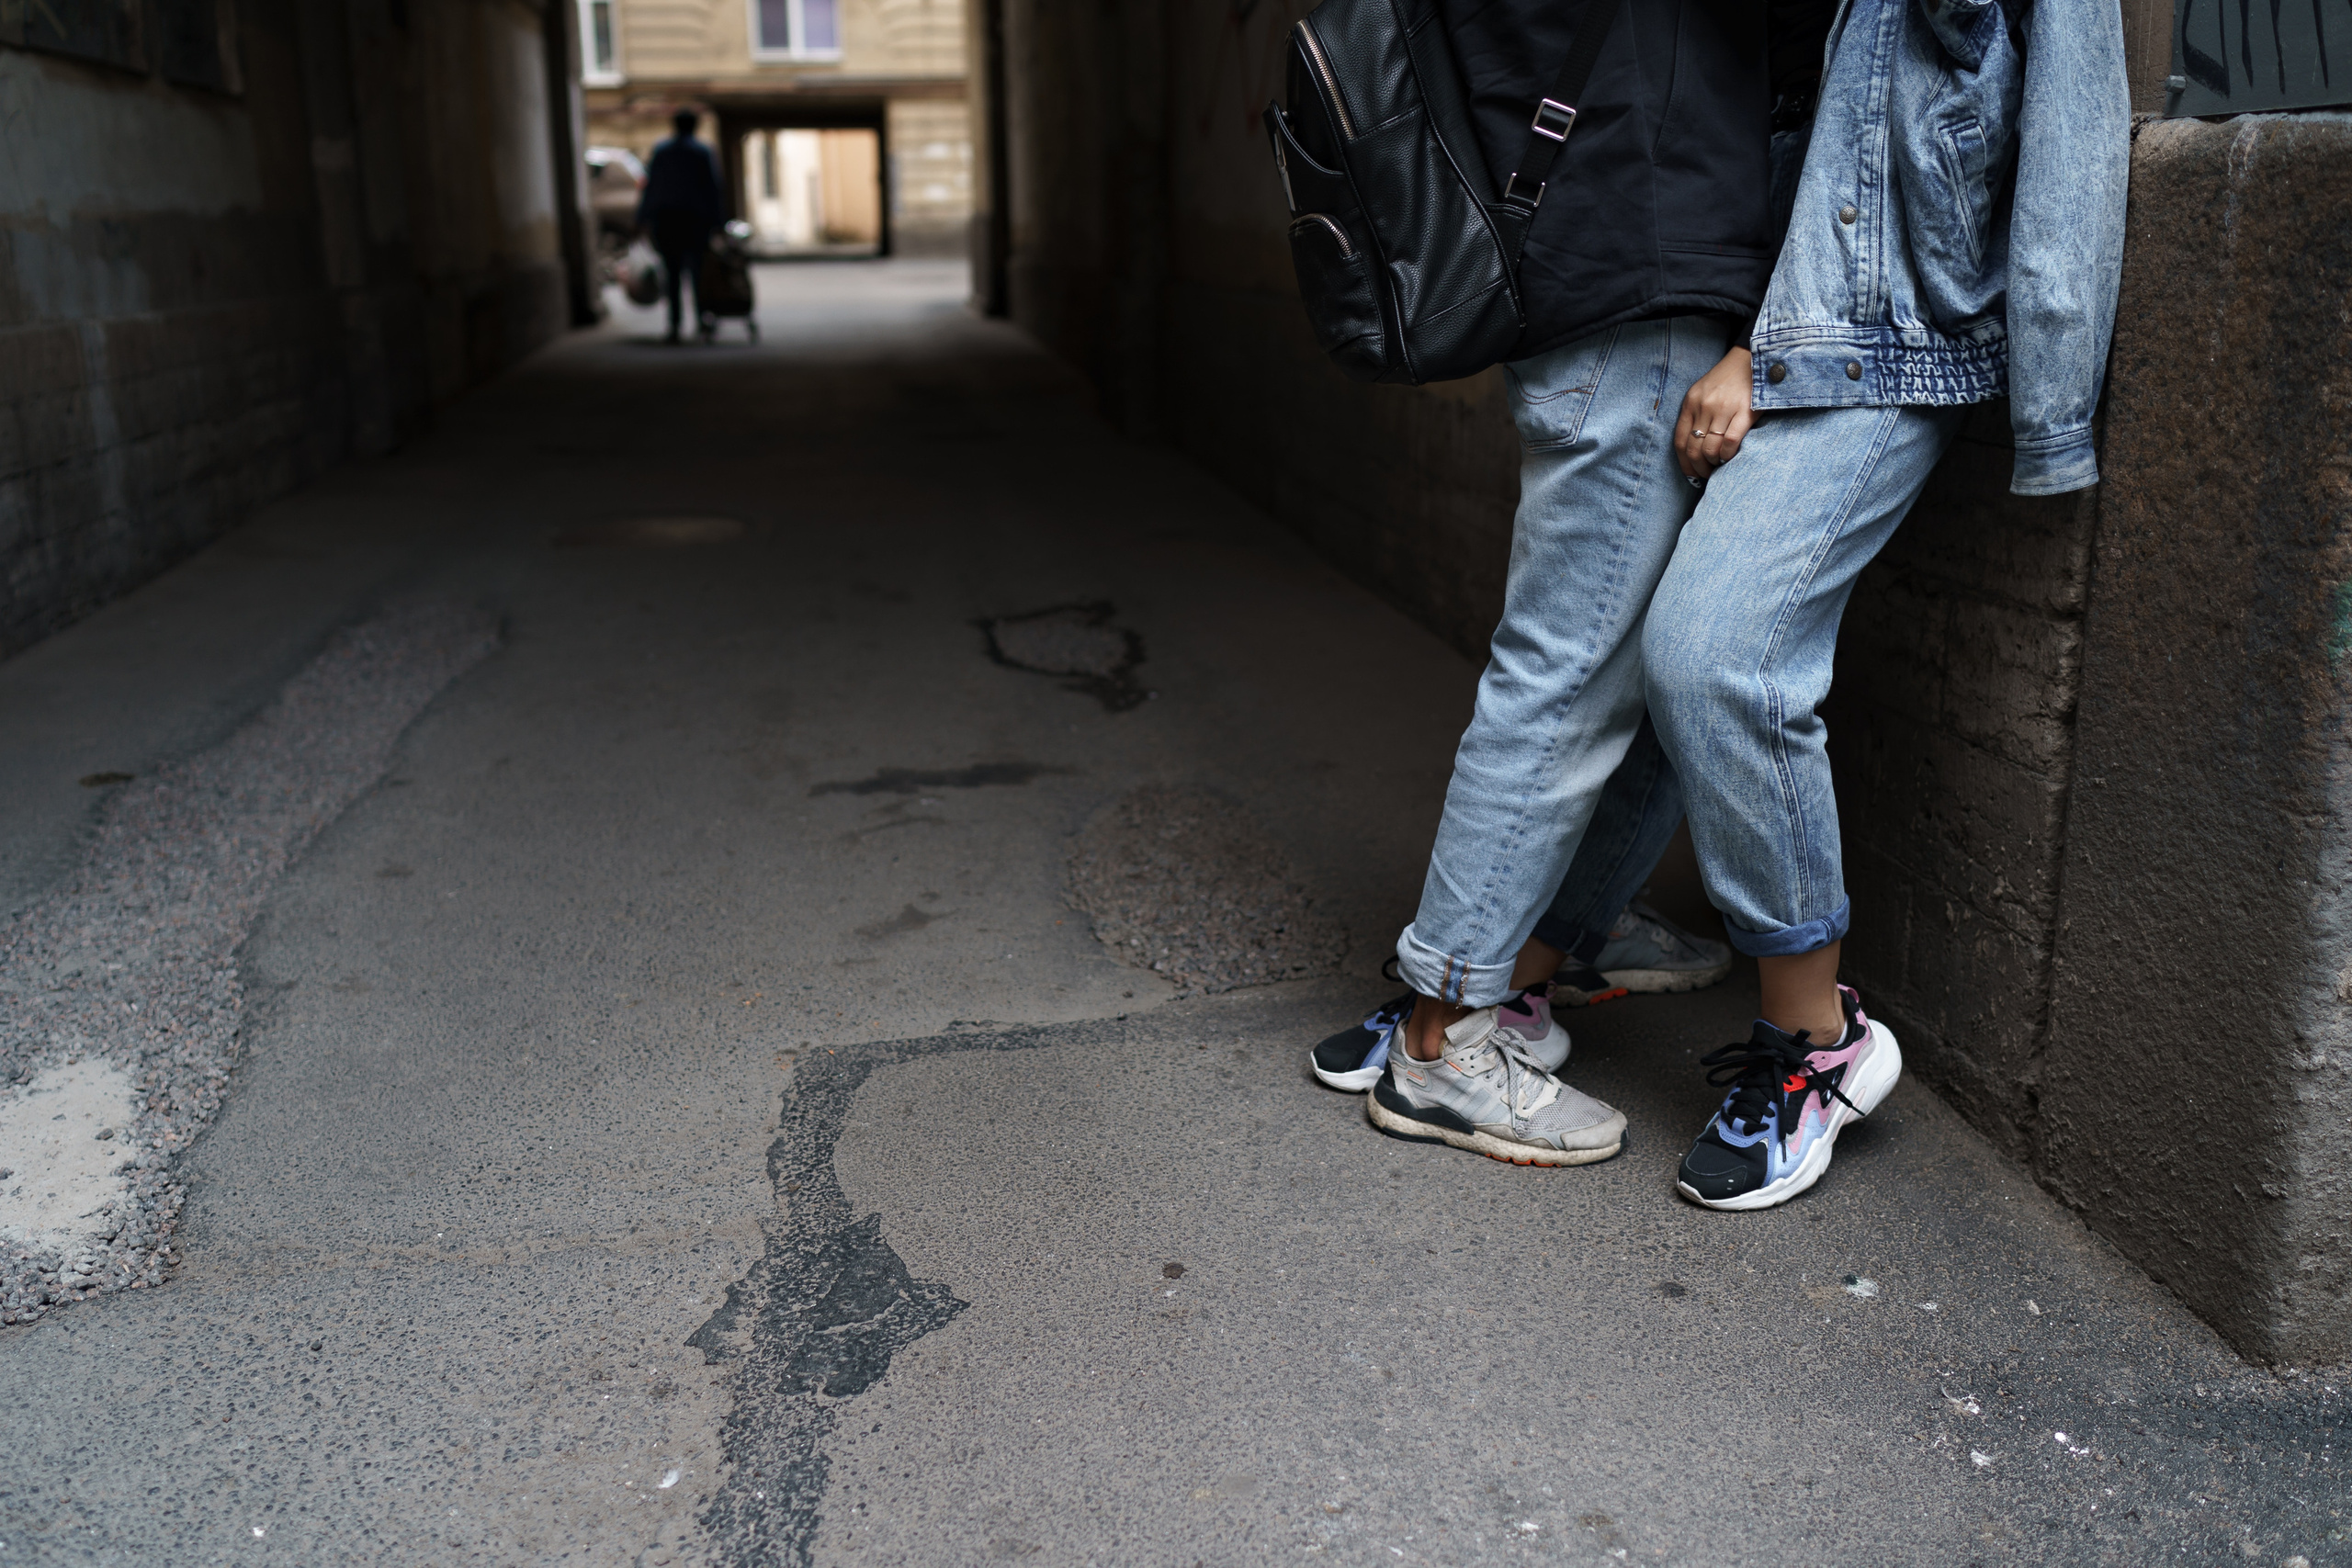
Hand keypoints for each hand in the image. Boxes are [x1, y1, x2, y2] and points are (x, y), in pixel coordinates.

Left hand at [1676, 347, 1753, 481]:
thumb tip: (1693, 448)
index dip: (1684, 463)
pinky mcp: (1744, 411)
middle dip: (1699, 468)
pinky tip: (1731, 456)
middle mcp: (1704, 406)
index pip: (1680, 442)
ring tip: (1720, 466)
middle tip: (1707, 475)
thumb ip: (1695, 415)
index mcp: (1690, 403)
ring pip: (1710, 449)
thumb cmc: (1727, 379)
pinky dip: (1728, 454)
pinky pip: (1730, 442)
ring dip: (1714, 464)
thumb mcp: (1702, 392)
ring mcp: (1723, 409)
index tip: (1691, 474)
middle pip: (1694, 449)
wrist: (1751, 358)